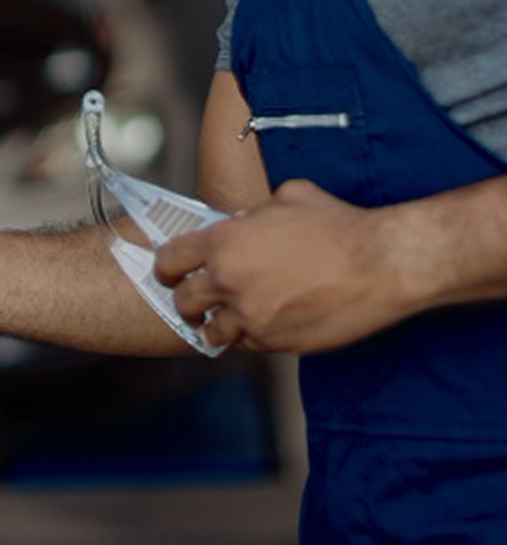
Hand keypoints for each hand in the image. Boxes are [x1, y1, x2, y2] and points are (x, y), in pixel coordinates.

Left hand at [154, 179, 407, 352]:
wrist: (379, 264)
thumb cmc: (337, 225)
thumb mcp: (287, 198)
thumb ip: (253, 214)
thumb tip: (242, 222)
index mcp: (225, 243)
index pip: (170, 259)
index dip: (165, 267)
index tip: (169, 273)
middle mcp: (230, 282)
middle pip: (183, 302)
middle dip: (187, 301)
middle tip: (196, 300)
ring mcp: (252, 317)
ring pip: (213, 332)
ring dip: (217, 325)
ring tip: (228, 317)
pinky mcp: (277, 344)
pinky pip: (248, 346)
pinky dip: (249, 337)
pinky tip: (263, 324)